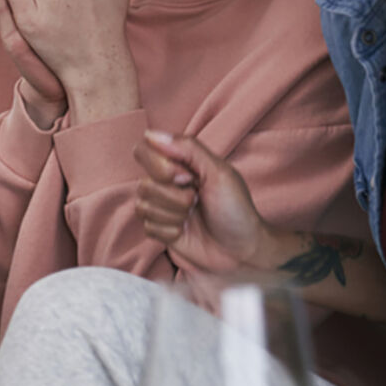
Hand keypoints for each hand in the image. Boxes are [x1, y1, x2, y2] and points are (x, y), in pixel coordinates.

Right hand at [135, 129, 271, 270]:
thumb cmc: (236, 210)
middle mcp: (167, 183)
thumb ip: (188, 148)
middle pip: (144, 183)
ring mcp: (161, 207)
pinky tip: (185, 231)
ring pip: (143, 206)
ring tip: (193, 216)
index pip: (144, 151)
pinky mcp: (159, 229)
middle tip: (195, 199)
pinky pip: (148, 227)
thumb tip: (152, 134)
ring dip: (174, 214)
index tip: (185, 176)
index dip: (159, 165)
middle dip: (173, 196)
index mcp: (180, 163)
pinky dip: (170, 231)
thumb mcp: (219, 173)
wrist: (242, 251)